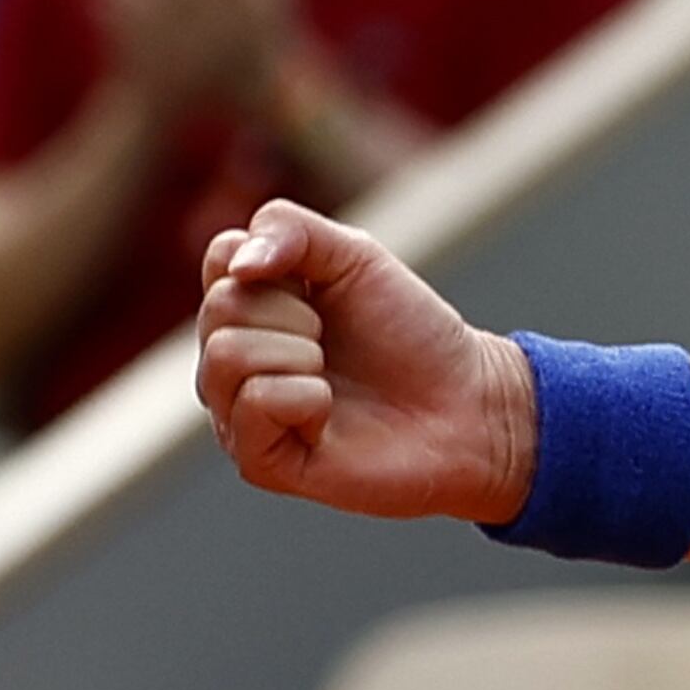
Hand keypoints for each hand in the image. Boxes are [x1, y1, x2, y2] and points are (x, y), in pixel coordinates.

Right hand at [197, 198, 538, 521]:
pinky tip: (328, 413)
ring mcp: (238, 412)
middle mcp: (230, 360)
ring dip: (302, 355)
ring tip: (332, 375)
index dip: (280, 261)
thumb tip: (239, 262)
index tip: (323, 288)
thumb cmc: (411, 333)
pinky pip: (254, 404)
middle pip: (221, 308)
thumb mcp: (357, 257)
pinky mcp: (258, 460)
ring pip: (227, 355)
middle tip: (334, 340)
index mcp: (247, 308)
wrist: (468, 403)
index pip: (222, 258)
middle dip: (298, 314)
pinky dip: (306, 398)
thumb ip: (290, 229)